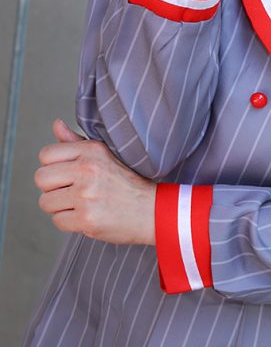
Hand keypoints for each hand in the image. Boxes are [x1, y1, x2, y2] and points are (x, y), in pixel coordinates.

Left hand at [35, 120, 155, 245]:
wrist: (153, 211)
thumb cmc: (128, 183)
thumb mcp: (105, 155)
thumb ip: (76, 142)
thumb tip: (56, 124)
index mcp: (92, 151)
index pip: (46, 155)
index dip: (53, 167)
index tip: (67, 174)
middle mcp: (88, 170)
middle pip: (41, 178)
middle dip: (52, 188)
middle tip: (71, 191)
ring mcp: (86, 195)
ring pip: (46, 202)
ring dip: (59, 206)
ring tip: (80, 204)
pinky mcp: (86, 219)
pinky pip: (57, 221)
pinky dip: (69, 222)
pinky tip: (86, 216)